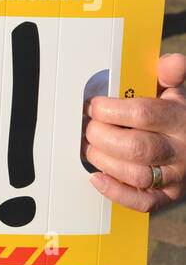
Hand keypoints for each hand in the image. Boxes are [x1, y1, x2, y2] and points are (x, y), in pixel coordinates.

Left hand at [83, 54, 185, 210]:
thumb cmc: (174, 112)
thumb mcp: (174, 89)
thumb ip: (168, 72)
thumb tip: (173, 62)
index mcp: (179, 118)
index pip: (143, 113)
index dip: (111, 109)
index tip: (93, 105)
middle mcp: (180, 149)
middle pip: (137, 147)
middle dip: (103, 136)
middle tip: (89, 127)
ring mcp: (175, 175)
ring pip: (137, 175)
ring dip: (105, 161)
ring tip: (91, 147)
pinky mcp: (168, 195)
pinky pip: (143, 202)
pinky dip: (116, 192)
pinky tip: (98, 177)